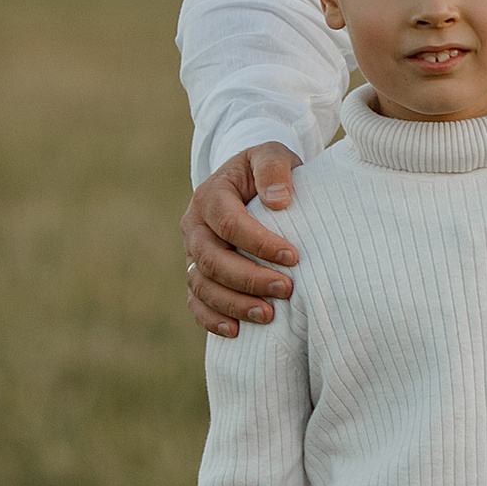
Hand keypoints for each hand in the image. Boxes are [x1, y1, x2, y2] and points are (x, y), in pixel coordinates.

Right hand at [184, 146, 299, 337]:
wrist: (250, 183)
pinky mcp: (197, 274)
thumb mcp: (273, 154)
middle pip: (211, 259)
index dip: (259, 243)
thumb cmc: (267, 171)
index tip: (294, 257)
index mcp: (211, 195)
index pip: (229, 223)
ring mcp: (192, 253)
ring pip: (201, 285)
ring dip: (233, 303)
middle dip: (249, 278)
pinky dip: (210, 319)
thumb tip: (278, 200)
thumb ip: (275, 168)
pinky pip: (195, 301)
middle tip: (286, 290)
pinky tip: (236, 331)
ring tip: (268, 316)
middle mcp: (195, 226)